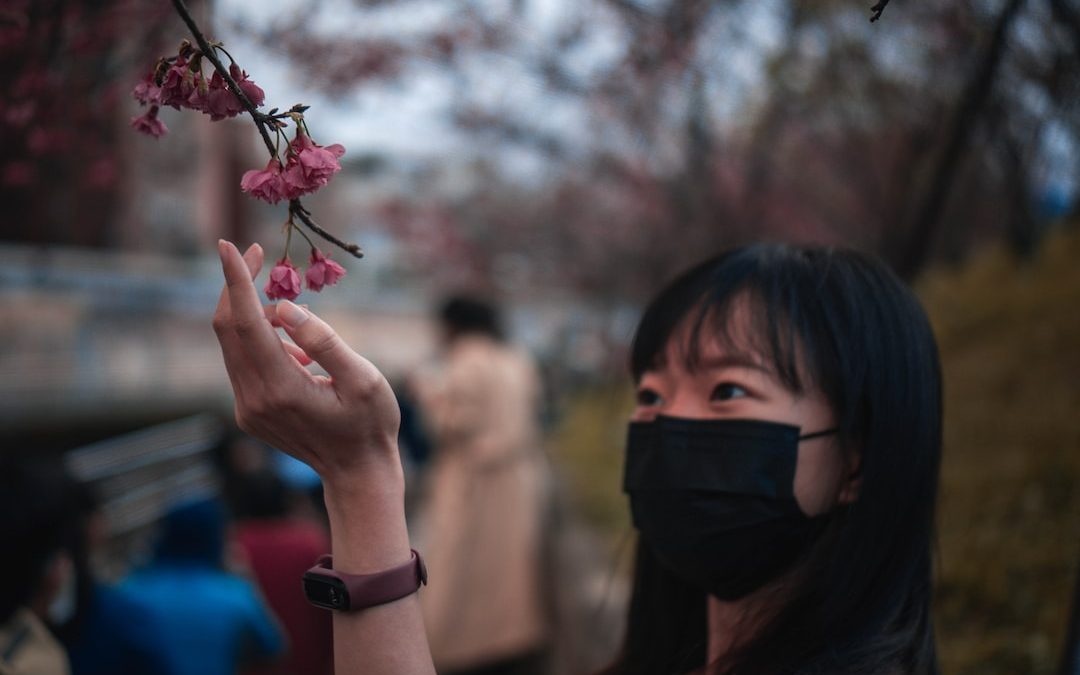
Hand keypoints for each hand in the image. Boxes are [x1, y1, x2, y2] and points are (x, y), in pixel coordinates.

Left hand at [212, 240, 402, 494]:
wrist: (358, 474)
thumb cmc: (371, 424)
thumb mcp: (363, 379)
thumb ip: (324, 341)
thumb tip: (284, 308)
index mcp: (281, 388)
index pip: (245, 323)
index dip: (235, 280)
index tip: (228, 245)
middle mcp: (254, 399)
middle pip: (228, 328)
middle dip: (237, 285)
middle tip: (257, 253)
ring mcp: (248, 408)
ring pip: (233, 344)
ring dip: (254, 314)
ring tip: (299, 314)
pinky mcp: (250, 412)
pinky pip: (244, 362)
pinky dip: (262, 340)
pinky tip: (299, 352)